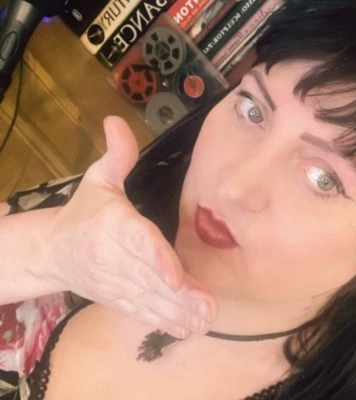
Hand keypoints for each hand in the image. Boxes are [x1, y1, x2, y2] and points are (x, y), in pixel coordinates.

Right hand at [43, 116, 216, 339]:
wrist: (55, 252)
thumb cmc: (85, 211)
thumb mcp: (98, 178)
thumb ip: (117, 154)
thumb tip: (117, 120)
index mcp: (111, 224)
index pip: (136, 241)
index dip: (155, 258)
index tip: (174, 273)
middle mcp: (114, 258)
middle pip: (148, 277)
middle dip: (179, 294)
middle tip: (208, 306)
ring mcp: (117, 283)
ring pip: (149, 300)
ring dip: (178, 312)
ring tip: (206, 319)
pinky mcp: (120, 299)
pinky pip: (143, 312)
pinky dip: (165, 322)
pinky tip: (190, 329)